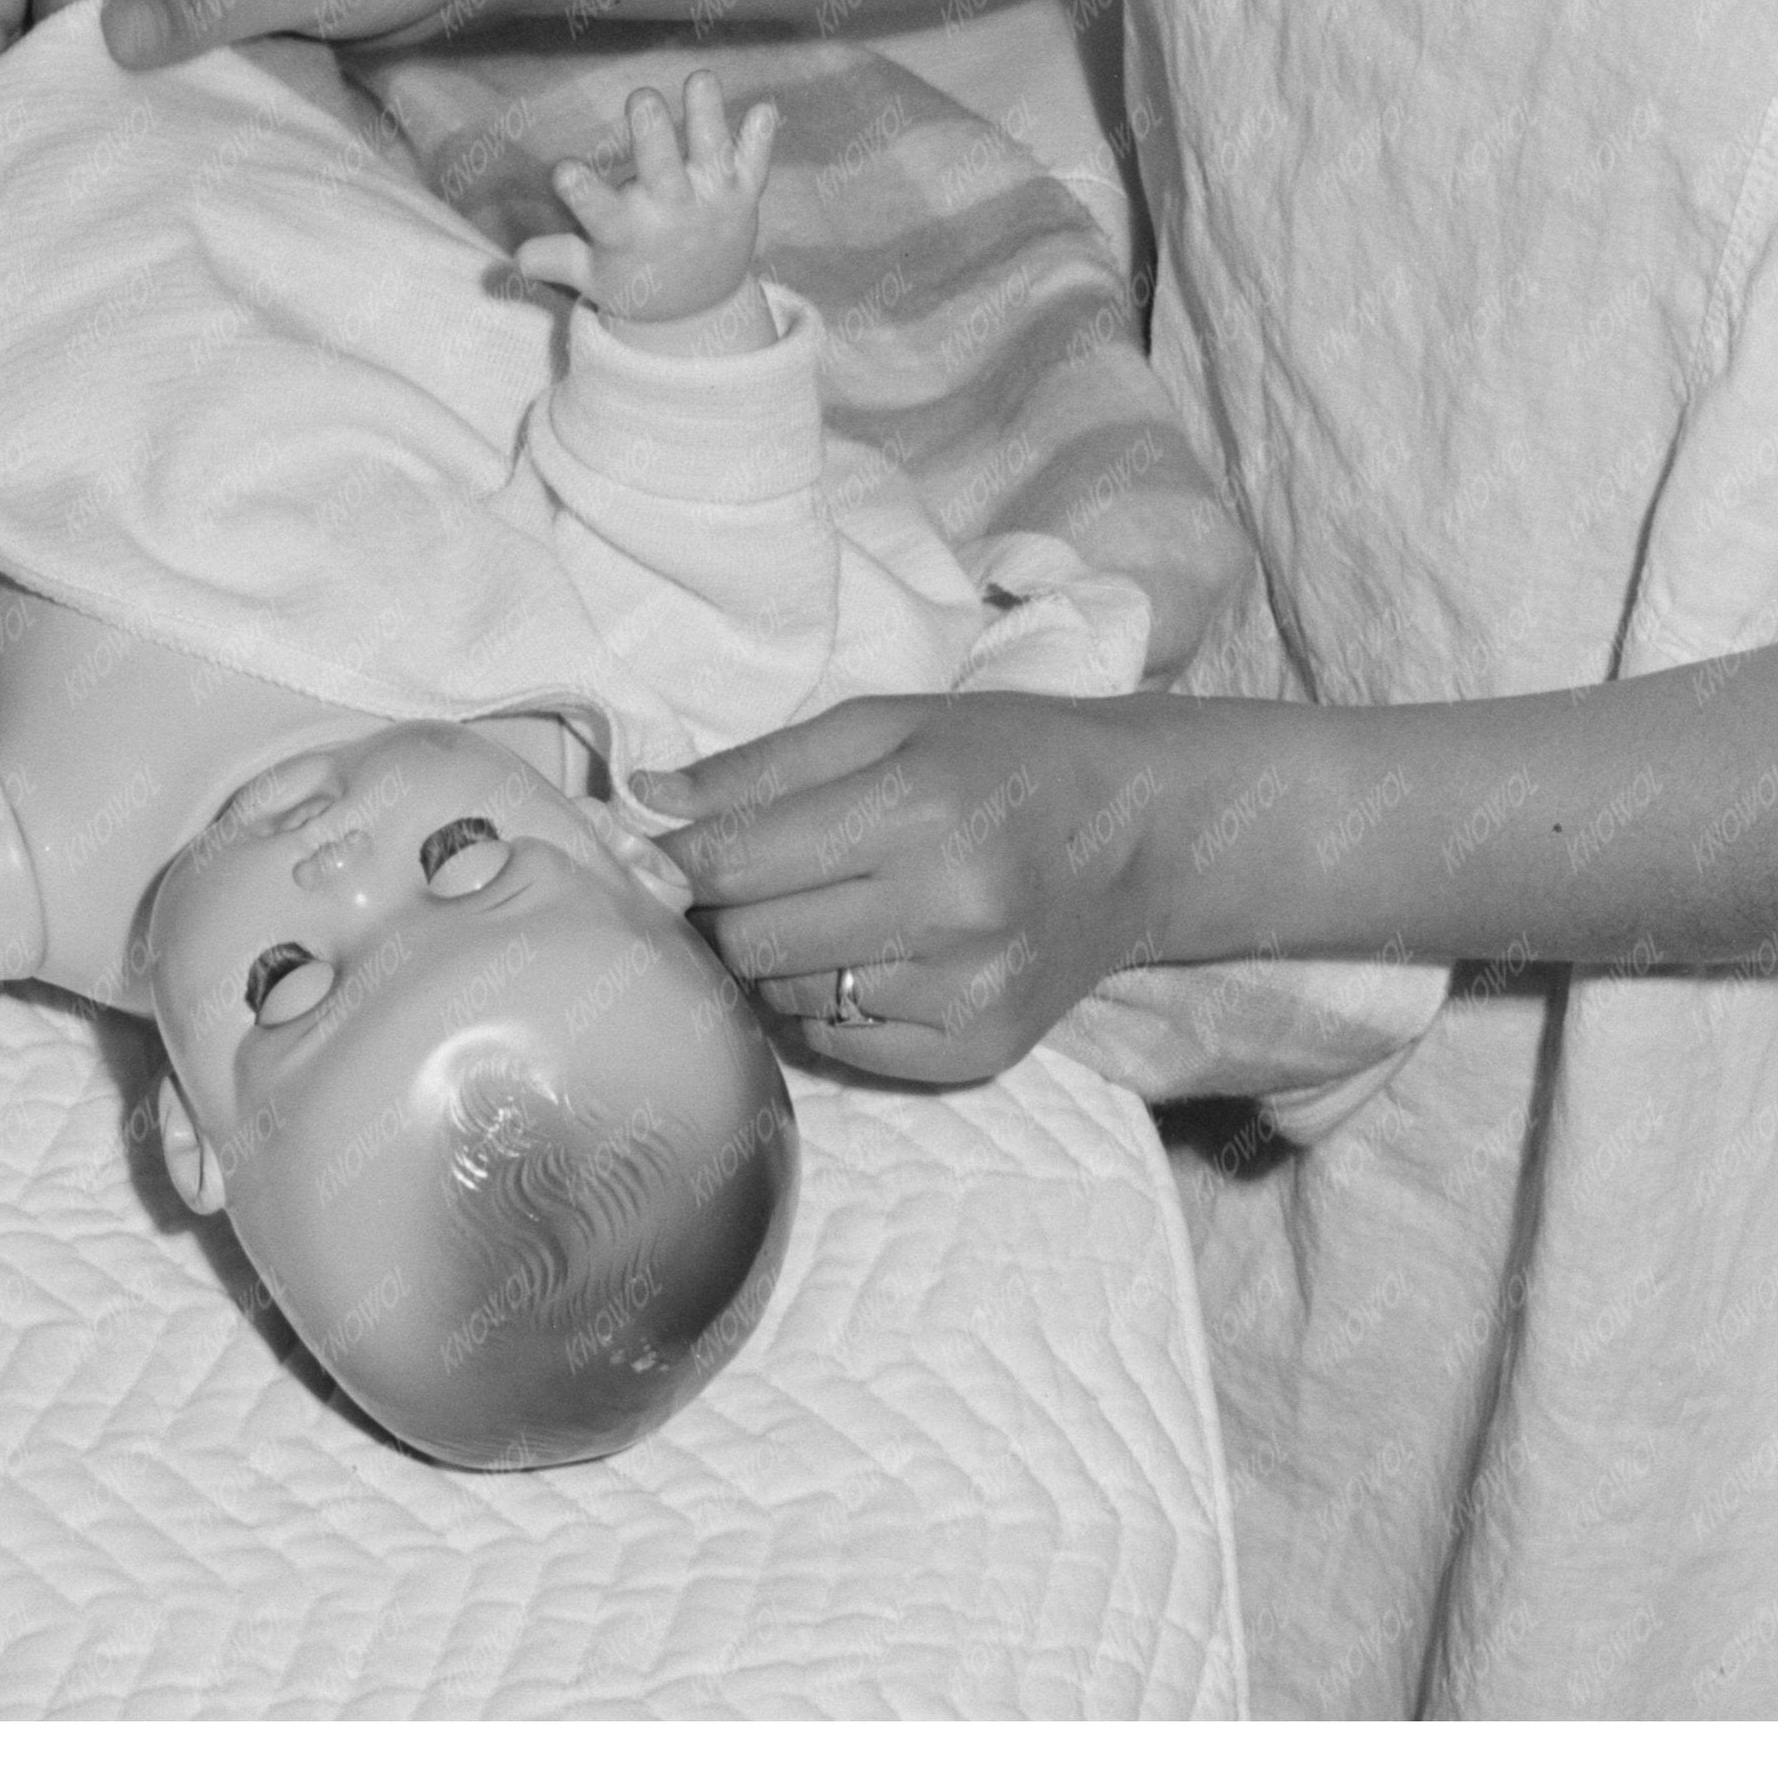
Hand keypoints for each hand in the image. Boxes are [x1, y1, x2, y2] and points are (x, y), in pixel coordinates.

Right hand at [516, 71, 777, 328]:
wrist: (703, 310)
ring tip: (701, 79)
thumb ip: (556, 259)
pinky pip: (755, 167)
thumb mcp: (591, 277)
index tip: (563, 169)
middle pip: (662, 172)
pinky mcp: (743, 197)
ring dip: (707, 118)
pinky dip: (761, 142)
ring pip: (710, 157)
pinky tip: (766, 111)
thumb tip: (514, 258)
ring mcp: (711, 203)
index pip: (598, 211)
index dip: (581, 192)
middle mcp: (670, 214)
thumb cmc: (634, 278)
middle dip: (653, 135)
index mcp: (626, 233)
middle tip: (641, 97)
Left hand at [647, 689, 1190, 1080]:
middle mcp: (944, 910)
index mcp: (917, 808)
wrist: (1136, 834)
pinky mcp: (974, 1053)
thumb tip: (641, 802)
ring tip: (826, 907)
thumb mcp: (886, 723)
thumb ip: (759, 767)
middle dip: (726, 908)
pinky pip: (843, 1044)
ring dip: (778, 956)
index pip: (737, 859)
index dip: (676, 857)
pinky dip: (832, 1003)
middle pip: (751, 939)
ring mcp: (963, 994)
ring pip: (789, 997)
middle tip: (753, 875)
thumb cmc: (1001, 757)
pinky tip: (873, 953)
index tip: (654, 848)